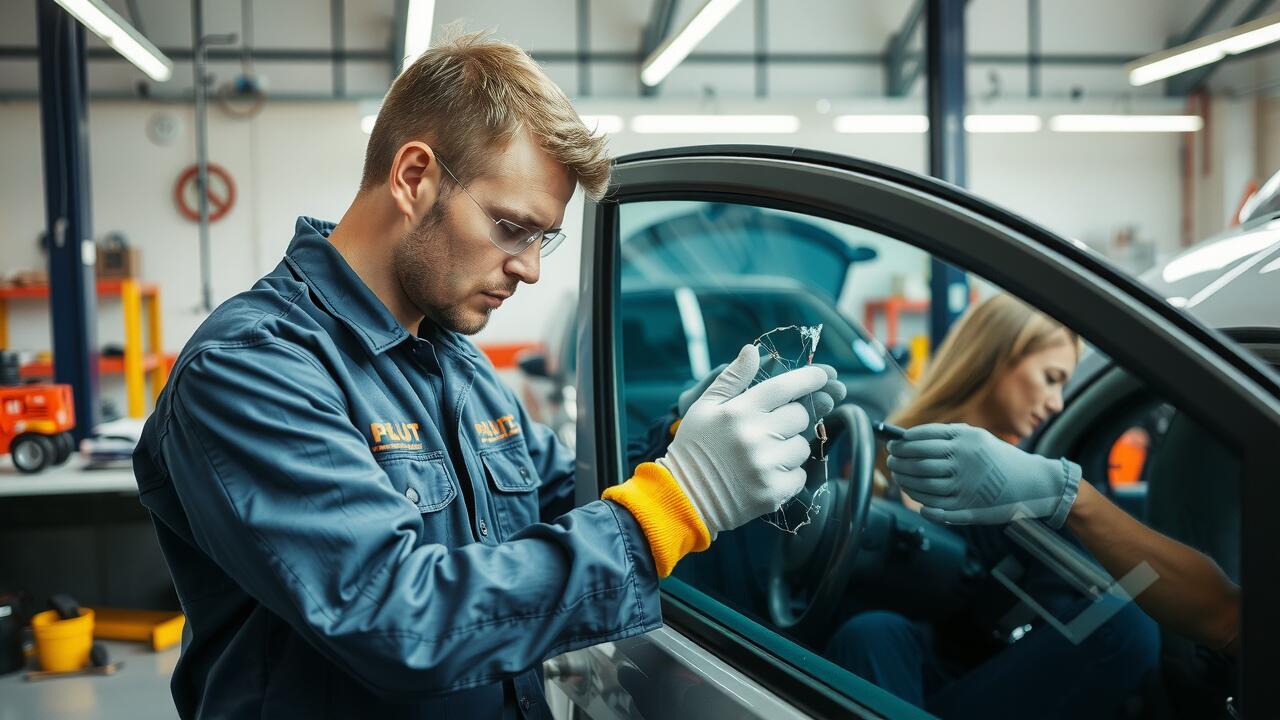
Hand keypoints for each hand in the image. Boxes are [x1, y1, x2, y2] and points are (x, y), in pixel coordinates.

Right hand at [658, 344, 831, 537]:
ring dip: (790, 447)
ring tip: (765, 454)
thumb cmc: (695, 447)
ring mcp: (765, 465)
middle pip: (800, 416)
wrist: (684, 497)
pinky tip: (765, 473)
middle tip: (773, 427)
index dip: (810, 378)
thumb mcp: (705, 407)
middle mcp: (755, 436)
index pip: (786, 386)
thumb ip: (732, 378)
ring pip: (802, 447)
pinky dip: (788, 474)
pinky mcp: (773, 492)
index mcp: (739, 411)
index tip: (824, 375)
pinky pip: (800, 475)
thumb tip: (753, 350)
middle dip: (792, 418)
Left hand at [887, 423, 1081, 527]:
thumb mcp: (977, 438)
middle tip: (890, 460)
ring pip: (921, 482)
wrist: (1032, 483)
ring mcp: (963, 484)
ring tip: (898, 476)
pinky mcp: (965, 505)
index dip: (902, 442)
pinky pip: (933, 504)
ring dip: (904, 479)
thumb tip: (909, 439)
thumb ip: (947, 436)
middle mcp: (962, 460)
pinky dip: (919, 500)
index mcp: (964, 440)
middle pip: (917, 460)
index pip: (921, 438)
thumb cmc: (999, 459)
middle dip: (899, 460)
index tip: (892, 443)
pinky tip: (914, 496)